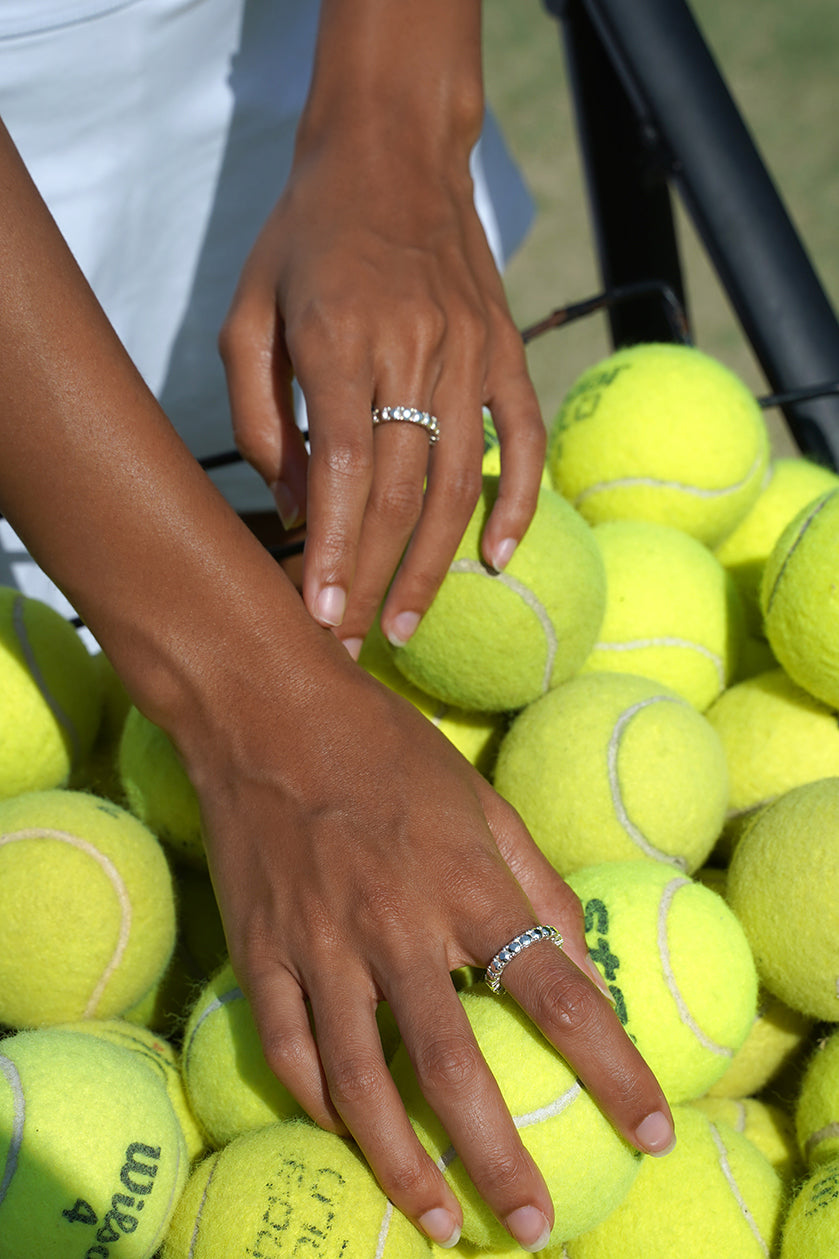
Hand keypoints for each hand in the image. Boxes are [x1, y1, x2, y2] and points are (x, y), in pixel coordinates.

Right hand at [185, 646, 673, 1251]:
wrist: (265, 710)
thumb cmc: (385, 747)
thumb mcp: (481, 798)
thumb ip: (535, 880)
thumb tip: (579, 961)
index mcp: (464, 881)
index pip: (556, 991)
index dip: (612, 1067)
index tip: (652, 1126)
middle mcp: (395, 923)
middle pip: (452, 1065)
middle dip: (497, 1160)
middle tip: (531, 1228)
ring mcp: (319, 942)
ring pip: (358, 1080)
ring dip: (400, 1162)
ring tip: (436, 1222)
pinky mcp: (260, 949)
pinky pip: (289, 1049)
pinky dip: (321, 1104)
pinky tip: (350, 1134)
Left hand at [219, 3, 545, 657]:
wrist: (392, 153)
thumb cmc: (305, 238)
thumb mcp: (249, 313)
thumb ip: (259, 416)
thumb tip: (292, 508)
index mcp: (339, 341)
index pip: (340, 474)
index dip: (331, 554)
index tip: (318, 619)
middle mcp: (412, 350)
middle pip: (397, 493)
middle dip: (372, 578)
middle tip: (354, 643)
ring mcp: (469, 352)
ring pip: (457, 482)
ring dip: (433, 562)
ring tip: (408, 623)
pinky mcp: (507, 350)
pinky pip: (524, 438)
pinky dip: (518, 503)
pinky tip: (499, 560)